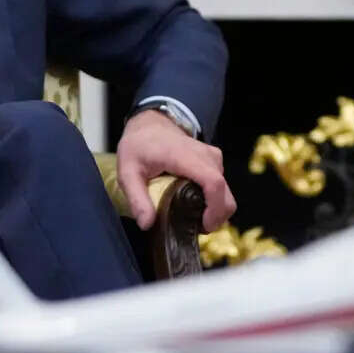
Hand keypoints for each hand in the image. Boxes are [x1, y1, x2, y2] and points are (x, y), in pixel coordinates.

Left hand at [115, 108, 234, 230]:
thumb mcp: (127, 172)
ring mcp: (213, 158)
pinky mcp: (215, 161)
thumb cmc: (139, 146)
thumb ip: (136, 199)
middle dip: (216, 217)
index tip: (204, 226)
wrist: (151, 124)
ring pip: (226, 193)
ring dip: (214, 210)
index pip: (213, 183)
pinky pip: (222, 187)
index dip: (215, 209)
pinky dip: (214, 201)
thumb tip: (146, 224)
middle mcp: (206, 156)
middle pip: (226, 193)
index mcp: (184, 157)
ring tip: (191, 215)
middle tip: (194, 227)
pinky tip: (195, 203)